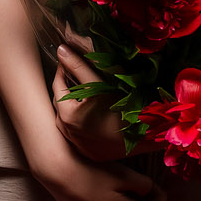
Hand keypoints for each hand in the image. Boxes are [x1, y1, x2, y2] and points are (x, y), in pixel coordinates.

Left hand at [52, 43, 129, 162]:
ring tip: (86, 92)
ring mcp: (76, 144)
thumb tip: (61, 49)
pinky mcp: (86, 151)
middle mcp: (66, 132)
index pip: (57, 85)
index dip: (63, 70)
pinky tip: (94, 113)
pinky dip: (81, 120)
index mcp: (66, 115)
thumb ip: (78, 66)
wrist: (143, 138)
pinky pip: (77, 131)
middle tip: (77, 74)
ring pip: (67, 118)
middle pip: (61, 102)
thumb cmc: (122, 110)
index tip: (69, 60)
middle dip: (67, 87)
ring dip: (73, 104)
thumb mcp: (99, 85)